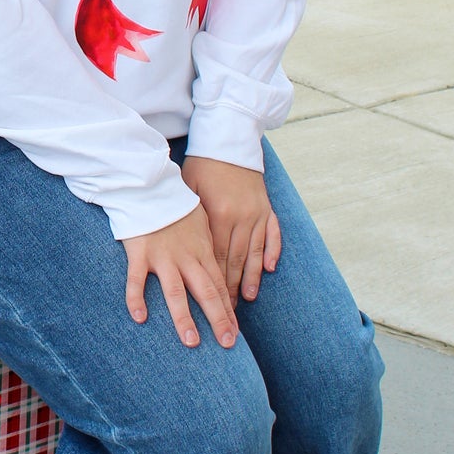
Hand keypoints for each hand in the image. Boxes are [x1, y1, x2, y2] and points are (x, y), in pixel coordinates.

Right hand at [122, 204, 237, 349]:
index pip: (218, 286)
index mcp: (201, 251)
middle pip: (205, 293)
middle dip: (218, 319)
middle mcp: (185, 257)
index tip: (235, 332)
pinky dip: (137, 299)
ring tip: (191, 342)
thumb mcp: (201, 223)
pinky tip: (140, 318)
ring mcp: (162, 257)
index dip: (227, 310)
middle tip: (227, 344)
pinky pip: (137, 280)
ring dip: (184, 318)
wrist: (150, 185)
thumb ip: (208, 246)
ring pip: (176, 292)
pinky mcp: (140, 253)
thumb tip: (218, 267)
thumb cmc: (175, 204)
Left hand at [180, 156, 280, 304]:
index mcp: (218, 214)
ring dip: (251, 277)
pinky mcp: (266, 208)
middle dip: (231, 287)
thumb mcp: (189, 190)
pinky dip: (271, 252)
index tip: (210, 302)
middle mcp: (240, 217)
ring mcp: (256, 213)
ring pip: (254, 251)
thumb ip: (190, 220)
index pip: (216, 256)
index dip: (214, 281)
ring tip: (247, 298)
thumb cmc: (202, 166)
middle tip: (227, 311)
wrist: (229, 142)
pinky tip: (269, 270)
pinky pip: (272, 234)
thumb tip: (181, 250)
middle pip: (235, 259)